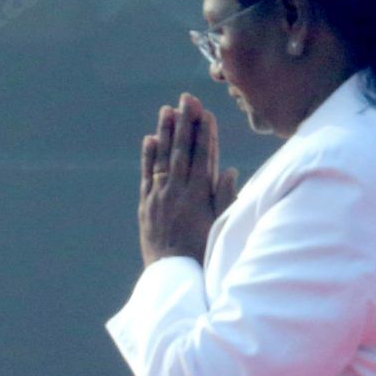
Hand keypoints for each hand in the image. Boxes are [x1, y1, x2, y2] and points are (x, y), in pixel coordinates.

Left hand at [138, 93, 236, 267]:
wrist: (172, 277)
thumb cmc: (203, 254)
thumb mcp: (220, 227)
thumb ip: (224, 198)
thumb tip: (229, 170)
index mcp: (198, 197)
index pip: (202, 157)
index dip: (204, 134)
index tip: (205, 113)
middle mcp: (176, 193)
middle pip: (181, 152)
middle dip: (184, 123)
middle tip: (186, 98)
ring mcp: (159, 198)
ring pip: (162, 159)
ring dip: (165, 133)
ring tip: (167, 110)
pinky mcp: (146, 206)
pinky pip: (146, 176)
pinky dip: (148, 157)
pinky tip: (149, 139)